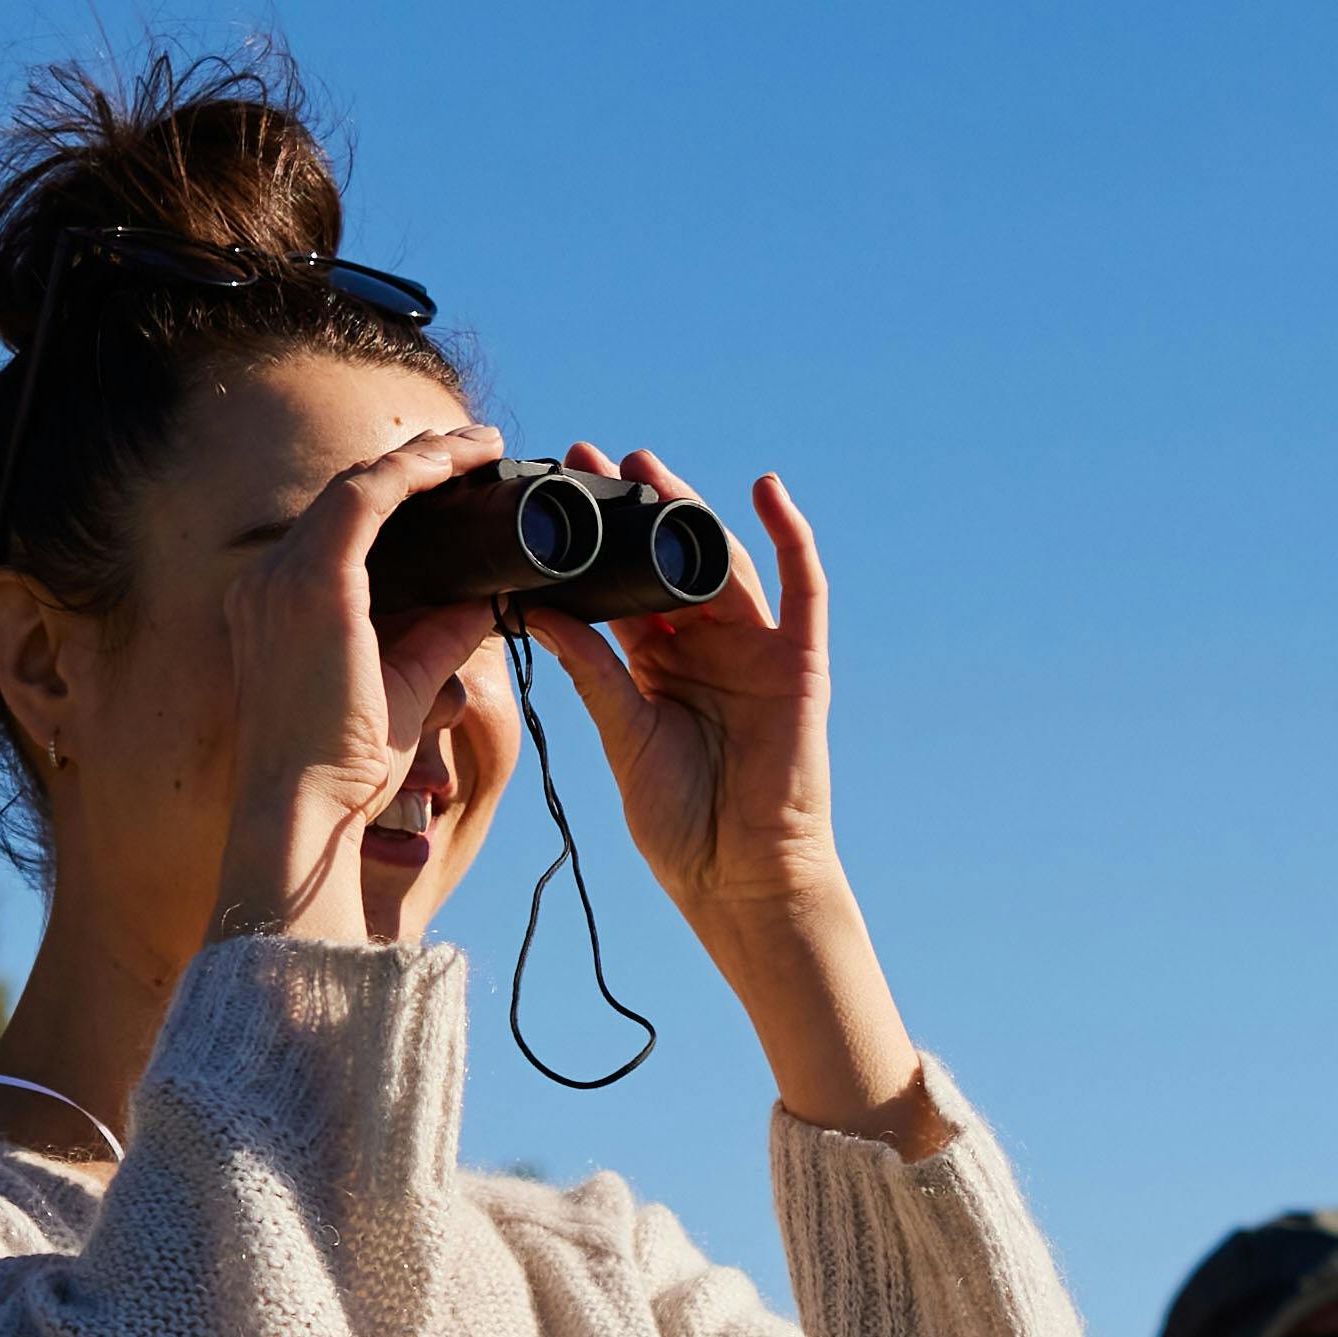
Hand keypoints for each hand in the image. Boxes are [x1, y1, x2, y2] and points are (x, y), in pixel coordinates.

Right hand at [208, 411, 522, 944]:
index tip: (452, 483)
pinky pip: (366, 500)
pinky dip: (413, 473)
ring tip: (479, 444)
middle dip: (413, 464)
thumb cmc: (343, 768)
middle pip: (346, 497)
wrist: (305, 808)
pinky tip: (457, 461)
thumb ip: (441, 638)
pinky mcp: (313, 583)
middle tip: (475, 449)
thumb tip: (487, 603)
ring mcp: (281, 579)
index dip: (396, 496)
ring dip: (422, 458)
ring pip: (357, 487)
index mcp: (277, 606)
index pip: (339, 529)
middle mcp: (267, 582)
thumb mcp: (406, 687)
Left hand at [541, 461, 848, 934]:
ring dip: (689, 511)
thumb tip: (533, 606)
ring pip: (722, 563)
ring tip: (646, 468)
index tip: (550, 496)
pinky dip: (791, 536)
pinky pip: (804, 589)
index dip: (590, 543)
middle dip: (632, 509)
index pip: (621, 586)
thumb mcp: (621, 733)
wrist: (739, 877)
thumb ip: (590, 667)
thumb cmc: (680, 821)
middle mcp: (705, 648)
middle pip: (667, 562)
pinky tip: (767, 491)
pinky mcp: (799, 663)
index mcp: (656, 665)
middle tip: (588, 459)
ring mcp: (755, 651)